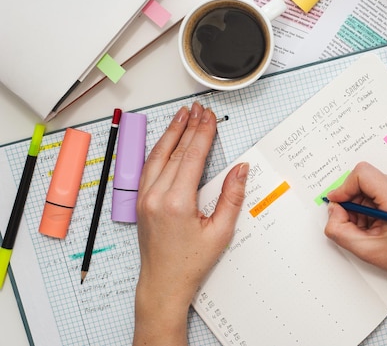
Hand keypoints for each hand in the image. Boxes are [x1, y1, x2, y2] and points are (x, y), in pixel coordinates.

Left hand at [133, 102, 247, 344]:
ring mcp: (144, 198)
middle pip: (174, 152)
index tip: (209, 117)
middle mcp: (155, 196)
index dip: (202, 134)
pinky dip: (160, 149)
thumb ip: (231, 197)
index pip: (191, 157)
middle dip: (188, 127)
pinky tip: (167, 140)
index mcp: (176, 202)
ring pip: (158, 156)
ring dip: (171, 133)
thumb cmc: (190, 262)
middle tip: (198, 109)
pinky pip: (150, 167)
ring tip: (182, 115)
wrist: (163, 284)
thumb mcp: (220, 232)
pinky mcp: (141, 201)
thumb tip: (240, 169)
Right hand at [324, 161, 386, 289]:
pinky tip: (376, 221)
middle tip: (354, 222)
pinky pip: (379, 187)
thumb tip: (333, 209)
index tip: (337, 204)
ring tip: (368, 225)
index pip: (362, 174)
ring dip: (361, 202)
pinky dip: (370, 203)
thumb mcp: (365, 250)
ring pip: (370, 182)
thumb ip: (339, 229)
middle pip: (365, 178)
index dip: (344, 188)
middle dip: (352, 199)